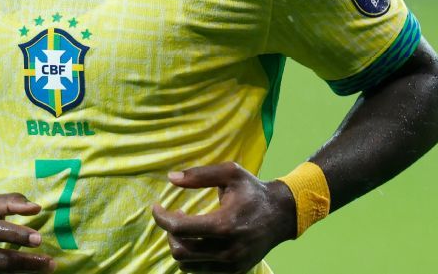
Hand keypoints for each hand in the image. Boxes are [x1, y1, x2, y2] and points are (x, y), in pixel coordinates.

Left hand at [151, 162, 297, 273]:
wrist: (282, 214)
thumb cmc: (253, 191)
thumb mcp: (230, 173)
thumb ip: (199, 175)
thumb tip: (171, 178)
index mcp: (224, 224)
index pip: (180, 229)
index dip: (161, 218)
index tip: (156, 207)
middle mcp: (227, 249)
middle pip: (180, 251)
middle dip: (169, 233)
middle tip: (175, 216)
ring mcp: (232, 264)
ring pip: (188, 265)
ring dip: (180, 246)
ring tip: (187, 228)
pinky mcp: (235, 271)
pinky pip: (201, 271)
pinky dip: (192, 258)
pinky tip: (198, 240)